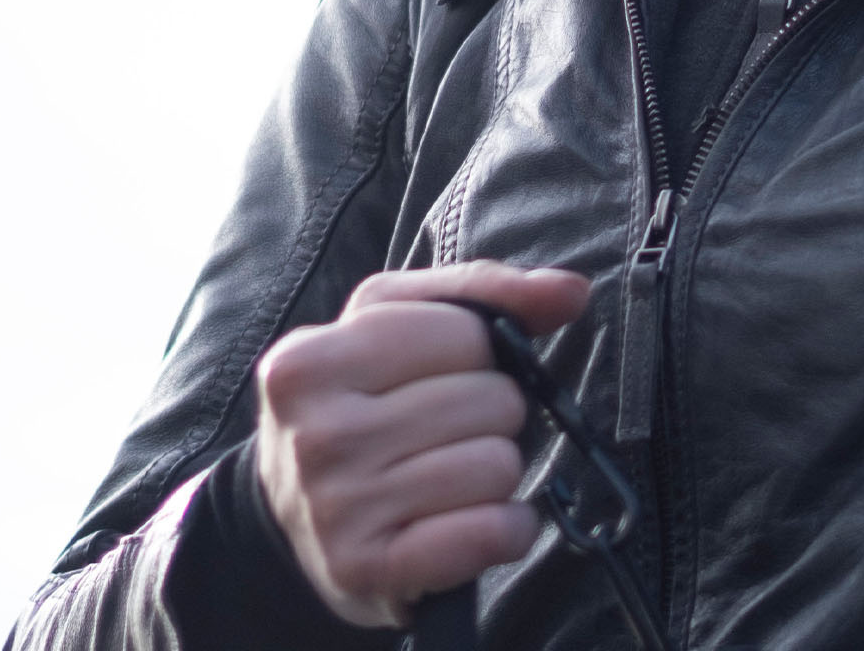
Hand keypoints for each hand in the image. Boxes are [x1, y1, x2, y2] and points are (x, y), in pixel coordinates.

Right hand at [248, 261, 594, 626]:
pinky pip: (493, 532)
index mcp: (311, 361)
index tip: (443, 376)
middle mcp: (317, 435)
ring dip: (496, 474)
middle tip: (446, 435)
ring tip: (451, 479)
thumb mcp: (388, 327)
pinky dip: (506, 528)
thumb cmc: (354, 405)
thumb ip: (480, 292)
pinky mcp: (372, 570)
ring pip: (498, 466)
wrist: (291, 518)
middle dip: (491, 415)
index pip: (465, 334)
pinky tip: (472, 523)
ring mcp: (339, 509)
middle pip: (491, 402)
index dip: (478, 355)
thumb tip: (572, 291)